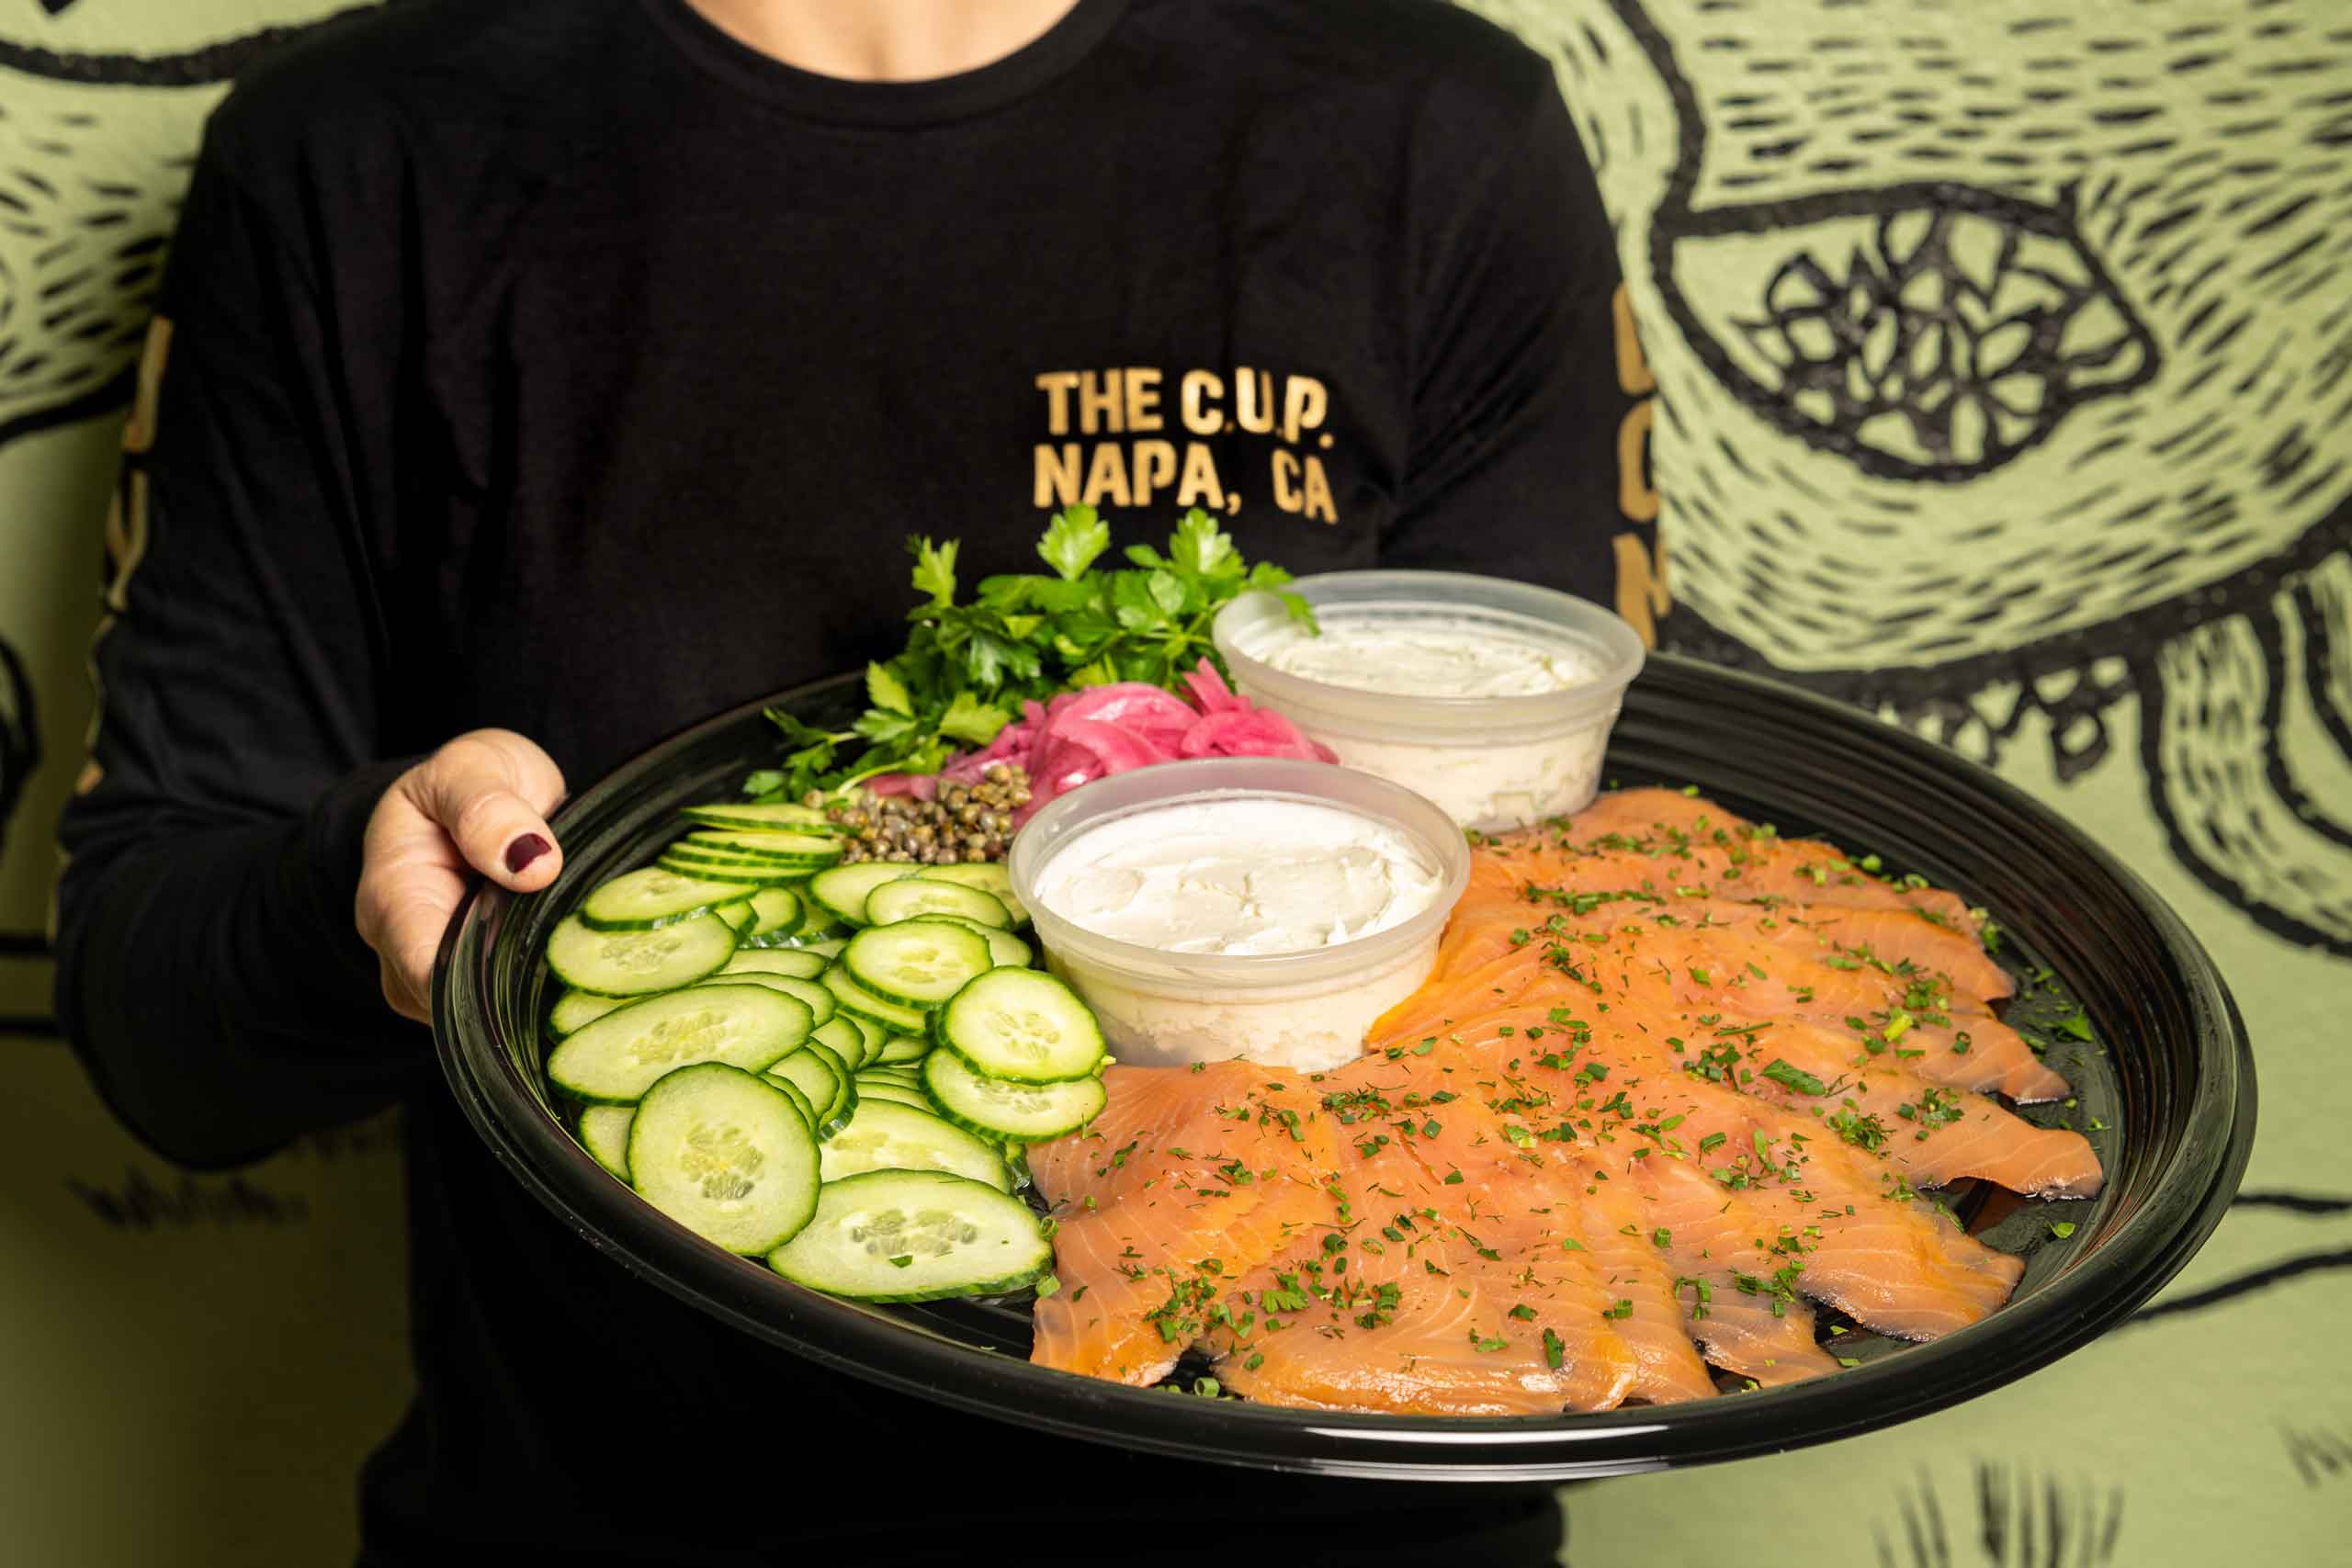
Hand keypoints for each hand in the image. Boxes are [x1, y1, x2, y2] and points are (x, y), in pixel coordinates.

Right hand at [357, 729, 566, 1021]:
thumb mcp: (472, 768)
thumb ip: (488, 809)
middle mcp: (402, 948)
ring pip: (482, 1013)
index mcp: (392, 898)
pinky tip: (579, 967)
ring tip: (586, 959)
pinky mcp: (472, 979)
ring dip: (532, 995)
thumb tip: (533, 865)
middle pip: (457, 1006)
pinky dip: (539, 990)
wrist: (478, 789)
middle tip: (588, 962)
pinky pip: (502, 1005)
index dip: (484, 985)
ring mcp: (433, 969)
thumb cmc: (469, 779)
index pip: (428, 973)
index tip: (547, 964)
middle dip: (518, 995)